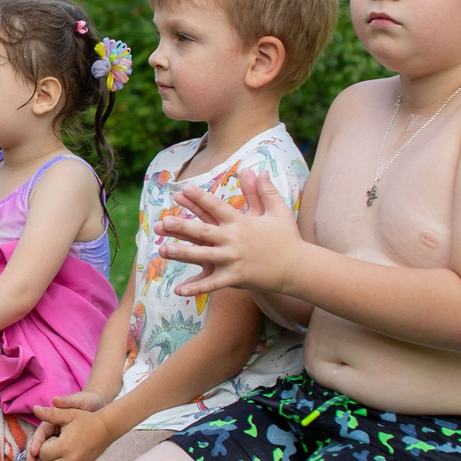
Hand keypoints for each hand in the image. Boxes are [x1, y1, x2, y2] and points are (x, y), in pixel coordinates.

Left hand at [31, 402, 113, 460]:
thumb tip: (35, 409)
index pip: (41, 453)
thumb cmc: (86, 419)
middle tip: (41, 451)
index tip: (47, 439)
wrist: (106, 429)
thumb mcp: (68, 413)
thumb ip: (50, 413)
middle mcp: (70, 460)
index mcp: (65, 445)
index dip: (39, 446)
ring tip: (46, 459)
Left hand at [157, 167, 304, 296]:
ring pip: (203, 256)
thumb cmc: (287, 238)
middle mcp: (235, 239)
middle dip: (183, 226)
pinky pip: (212, 284)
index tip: (182, 189)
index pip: (216, 206)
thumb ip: (264, 191)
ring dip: (182, 254)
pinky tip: (178, 290)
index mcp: (241, 222)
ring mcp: (234, 259)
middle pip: (204, 231)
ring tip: (162, 250)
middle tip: (164, 222)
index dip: (199, 198)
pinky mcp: (236, 278)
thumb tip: (258, 170)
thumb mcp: (278, 211)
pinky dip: (195, 287)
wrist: (299, 267)